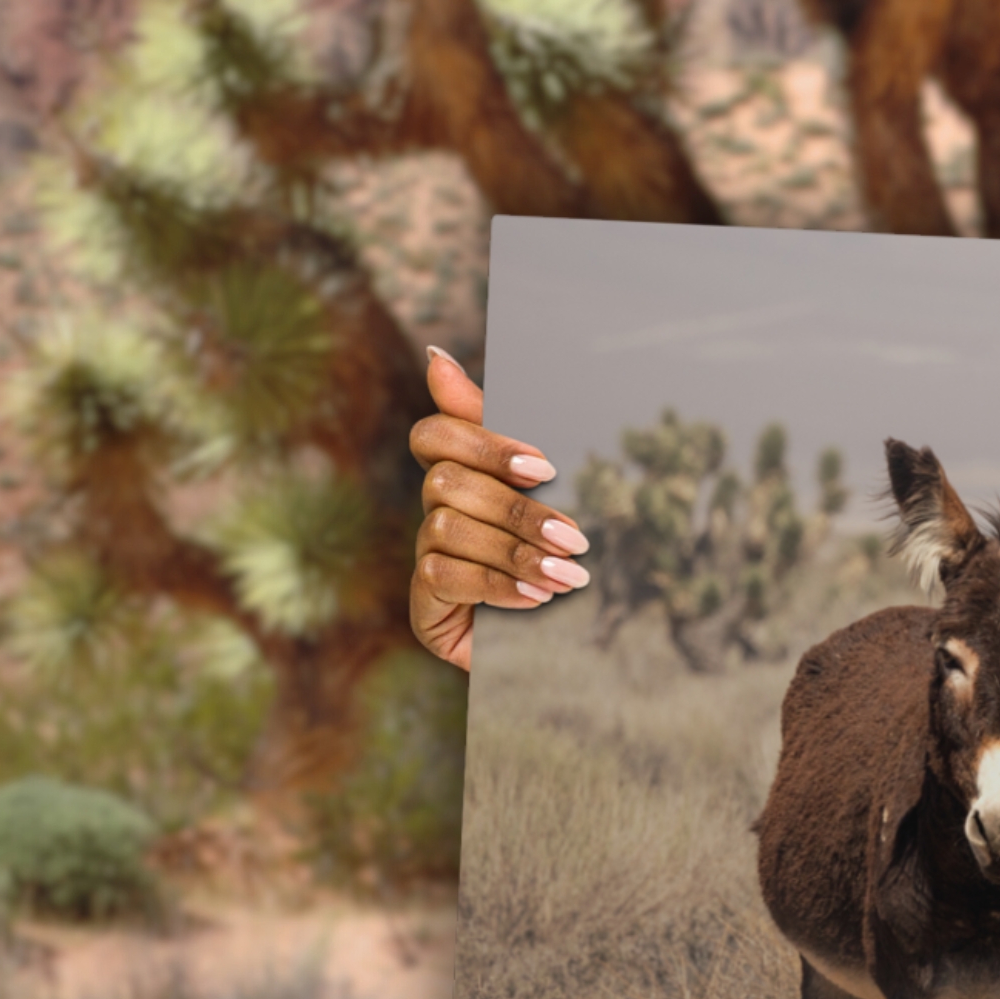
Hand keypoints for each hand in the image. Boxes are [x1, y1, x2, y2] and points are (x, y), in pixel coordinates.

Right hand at [408, 347, 587, 670]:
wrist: (564, 643)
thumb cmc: (560, 552)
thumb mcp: (550, 490)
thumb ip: (505, 427)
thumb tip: (436, 355)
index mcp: (463, 474)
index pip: (435, 435)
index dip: (482, 443)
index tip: (543, 467)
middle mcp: (434, 511)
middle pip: (447, 483)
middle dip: (518, 510)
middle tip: (575, 537)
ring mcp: (424, 556)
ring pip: (447, 529)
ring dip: (516, 552)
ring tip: (568, 575)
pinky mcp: (423, 603)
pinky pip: (444, 577)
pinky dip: (497, 585)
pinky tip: (537, 599)